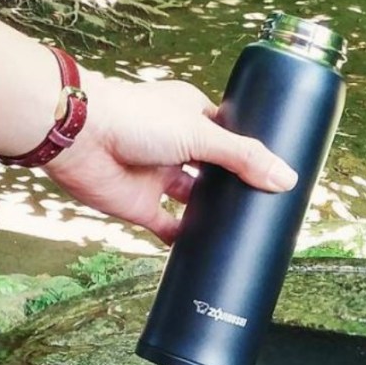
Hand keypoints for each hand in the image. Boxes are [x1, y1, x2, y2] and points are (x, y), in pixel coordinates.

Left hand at [43, 71, 297, 244]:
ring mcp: (158, 176)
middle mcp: (176, 145)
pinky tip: (204, 248)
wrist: (79, 136)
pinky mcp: (140, 204)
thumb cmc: (134, 118)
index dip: (250, 153)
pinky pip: (168, 227)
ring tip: (244, 227)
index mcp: (191, 116)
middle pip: (215, 170)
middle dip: (235, 185)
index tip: (276, 171)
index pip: (229, 135)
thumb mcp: (202, 133)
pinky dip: (183, 239)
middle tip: (267, 203)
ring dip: (212, 212)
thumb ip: (244, 158)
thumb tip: (286, 178)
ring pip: (194, 199)